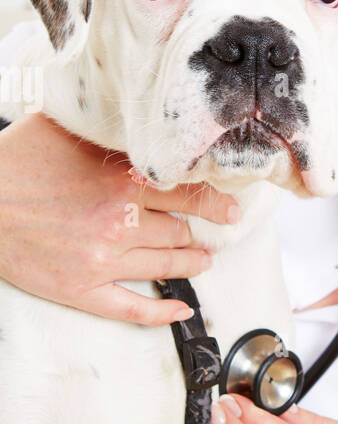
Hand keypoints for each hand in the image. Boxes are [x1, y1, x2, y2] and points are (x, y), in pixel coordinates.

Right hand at [0, 112, 238, 324]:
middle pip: (181, 231)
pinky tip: (180, 309)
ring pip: (166, 266)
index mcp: (122, 181)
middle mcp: (120, 222)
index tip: (231, 205)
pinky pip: (132, 309)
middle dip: (202, 232)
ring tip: (202, 260)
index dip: (215, 202)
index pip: (189, 193)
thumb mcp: (65, 128)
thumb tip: (135, 111)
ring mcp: (102, 260)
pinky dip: (162, 312)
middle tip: (216, 232)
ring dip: (191, 263)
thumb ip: (107, 126)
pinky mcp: (81, 290)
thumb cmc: (15, 162)